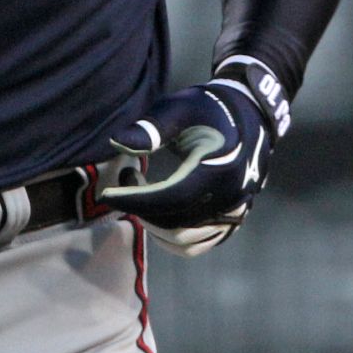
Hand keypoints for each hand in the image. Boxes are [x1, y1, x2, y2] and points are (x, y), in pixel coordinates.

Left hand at [100, 59, 288, 256]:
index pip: (171, 199)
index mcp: (218, 171)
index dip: (135, 200)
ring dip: (152, 225)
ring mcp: (234, 214)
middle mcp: (231, 199)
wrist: (246, 117)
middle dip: (140, 210)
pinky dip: (170, 237)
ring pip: (184, 242)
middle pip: (176, 225)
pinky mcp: (231, 221)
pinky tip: (154, 212)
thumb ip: (151, 127)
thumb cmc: (205, 109)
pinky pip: (197, 245)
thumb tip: (118, 142)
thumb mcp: (179, 108)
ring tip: (140, 194)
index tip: (106, 195)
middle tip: (124, 180)